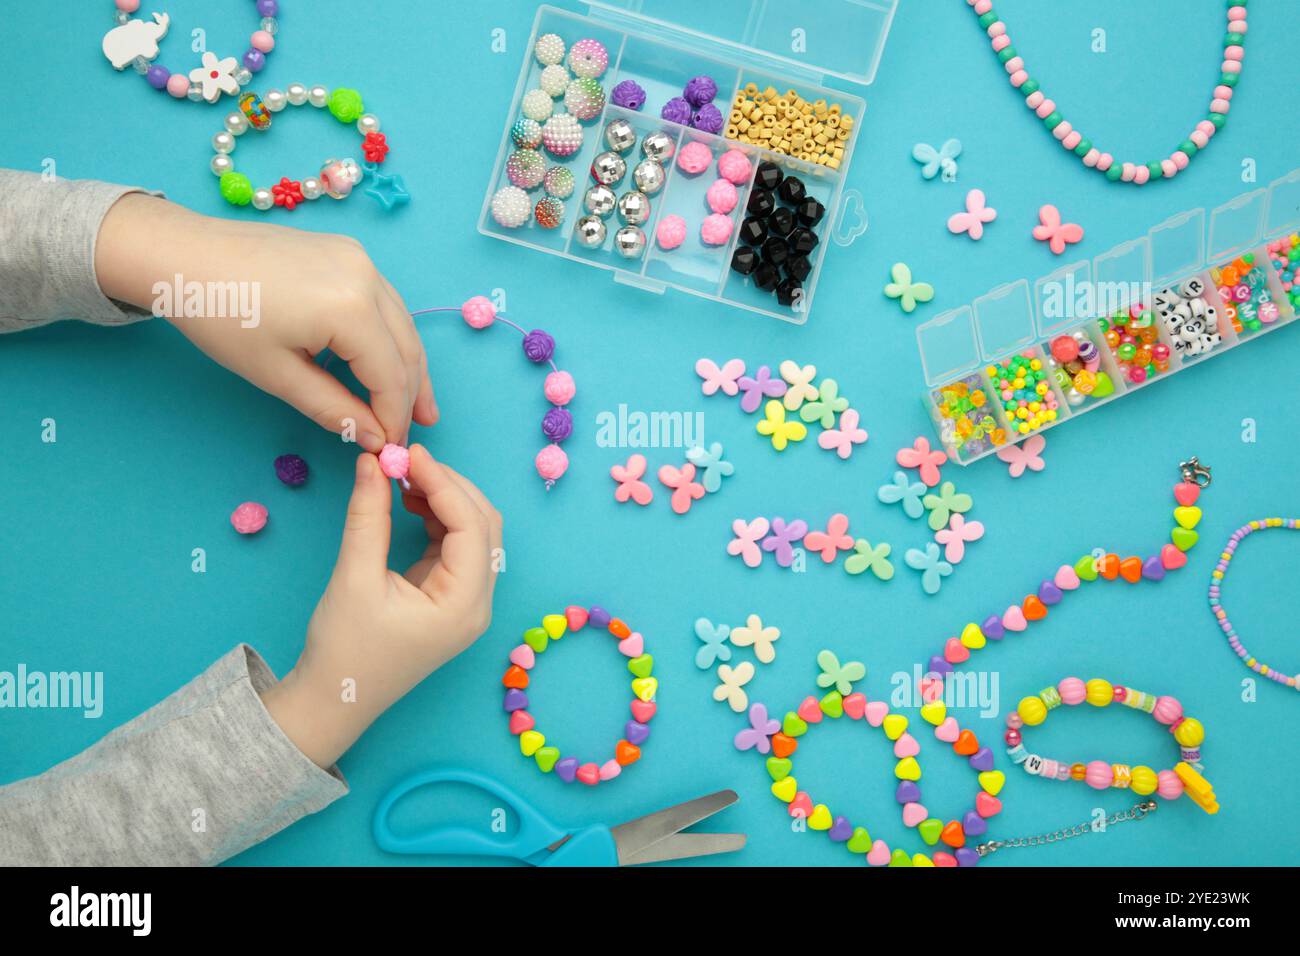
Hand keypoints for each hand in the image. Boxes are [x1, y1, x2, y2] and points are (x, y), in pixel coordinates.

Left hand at [95, 193, 436, 451]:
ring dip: (408, 364)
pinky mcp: (349, 252)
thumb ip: (334, 409)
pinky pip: (384, 302)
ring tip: (416, 402)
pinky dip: (389, 335)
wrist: (182, 255)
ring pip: (402, 323)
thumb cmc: (222, 317)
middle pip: (406, 348)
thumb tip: (374, 437)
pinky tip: (385, 358)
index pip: (390, 376)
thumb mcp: (278, 375)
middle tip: (418, 429)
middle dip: (412, 393)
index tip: (392, 449)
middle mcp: (368, 278)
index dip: (395, 417)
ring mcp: (361, 260)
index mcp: (351, 310)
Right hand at [261, 445, 501, 766]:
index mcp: (464, 605)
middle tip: (405, 459)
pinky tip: (408, 500)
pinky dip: (436, 518)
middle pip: (483, 525)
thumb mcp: (353, 578)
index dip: (443, 481)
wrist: (334, 701)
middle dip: (448, 485)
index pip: (471, 526)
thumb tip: (373, 462)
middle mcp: (477, 603)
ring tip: (401, 476)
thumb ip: (367, 516)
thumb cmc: (344, 651)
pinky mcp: (449, 597)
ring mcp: (467, 601)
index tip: (408, 452)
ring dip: (444, 498)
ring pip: (474, 532)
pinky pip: (455, 546)